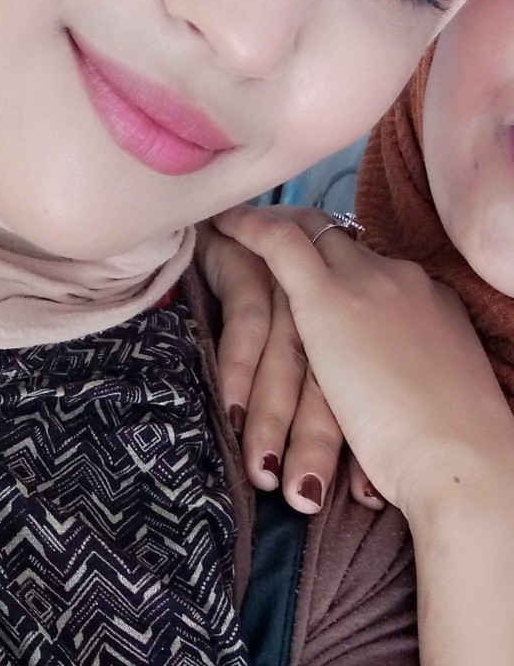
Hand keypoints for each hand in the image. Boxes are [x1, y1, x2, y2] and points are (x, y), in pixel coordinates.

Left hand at [214, 204, 513, 521]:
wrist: (461, 460)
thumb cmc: (453, 451)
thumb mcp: (434, 395)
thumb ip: (410, 375)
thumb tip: (391, 391)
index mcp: (431, 302)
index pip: (379, 271)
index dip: (345, 266)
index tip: (318, 269)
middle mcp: (401, 280)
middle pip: (342, 244)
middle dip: (305, 237)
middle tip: (268, 231)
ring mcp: (365, 284)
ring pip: (311, 238)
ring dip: (272, 229)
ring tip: (237, 222)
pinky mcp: (327, 298)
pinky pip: (281, 245)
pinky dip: (250, 230)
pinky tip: (223, 223)